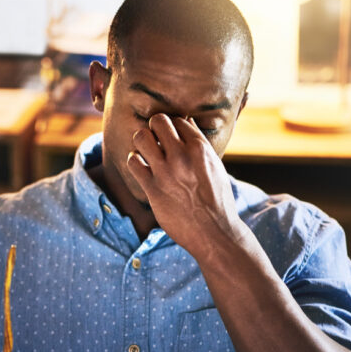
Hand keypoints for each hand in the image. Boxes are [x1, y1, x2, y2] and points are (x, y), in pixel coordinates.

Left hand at [127, 113, 245, 256]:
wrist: (214, 232)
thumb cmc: (217, 200)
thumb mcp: (216, 167)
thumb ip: (200, 144)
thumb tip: (187, 122)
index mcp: (201, 148)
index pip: (178, 120)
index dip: (173, 127)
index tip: (172, 137)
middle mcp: (182, 156)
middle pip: (158, 121)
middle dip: (155, 127)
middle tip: (157, 140)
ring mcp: (166, 172)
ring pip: (141, 137)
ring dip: (142, 142)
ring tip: (147, 151)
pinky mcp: (153, 188)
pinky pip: (133, 162)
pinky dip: (135, 161)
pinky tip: (141, 167)